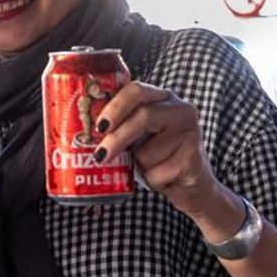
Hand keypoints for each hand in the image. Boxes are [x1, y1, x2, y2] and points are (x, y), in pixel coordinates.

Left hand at [95, 82, 225, 213]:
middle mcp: (180, 109)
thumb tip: (82, 134)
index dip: (115, 106)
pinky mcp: (193, 158)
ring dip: (137, 166)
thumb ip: (121, 127)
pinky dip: (150, 181)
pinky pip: (156, 172)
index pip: (136, 90)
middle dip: (117, 137)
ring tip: (148, 167)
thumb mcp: (138, 137)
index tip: (99, 126)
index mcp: (162, 98)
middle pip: (144, 116)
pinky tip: (162, 178)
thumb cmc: (158, 157)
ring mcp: (190, 132)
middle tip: (100, 155)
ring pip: (147, 151)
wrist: (191, 186)